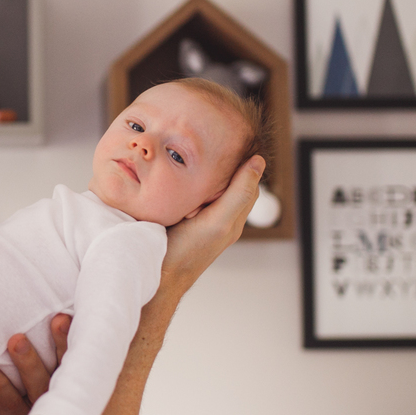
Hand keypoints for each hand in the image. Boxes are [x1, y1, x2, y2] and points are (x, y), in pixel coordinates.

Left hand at [0, 314, 70, 414]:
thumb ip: (31, 308)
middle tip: (59, 318)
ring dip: (29, 362)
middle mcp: (54, 391)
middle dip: (63, 343)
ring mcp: (34, 410)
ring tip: (16, 339)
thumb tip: (32, 250)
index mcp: (62, 368)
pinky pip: (8, 404)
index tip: (73, 311)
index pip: (78, 351)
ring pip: (38, 387)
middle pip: (66, 368)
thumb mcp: (19, 335)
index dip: (77, 334)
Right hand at [161, 155, 263, 296]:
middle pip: (228, 183)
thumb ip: (238, 194)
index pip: (247, 181)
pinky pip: (190, 196)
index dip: (244, 160)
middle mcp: (218, 218)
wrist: (158, 276)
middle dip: (224, 163)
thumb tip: (257, 163)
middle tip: (212, 141)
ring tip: (194, 153)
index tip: (235, 138)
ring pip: (208, 188)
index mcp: (232, 217)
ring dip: (203, 172)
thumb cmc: (189, 253)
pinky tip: (177, 176)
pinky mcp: (180, 220)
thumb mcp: (218, 221)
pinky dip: (188, 183)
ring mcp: (199, 220)